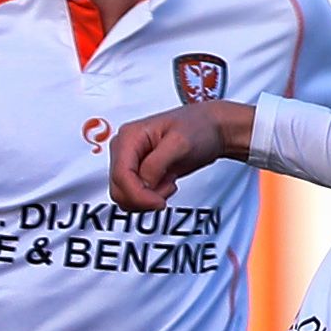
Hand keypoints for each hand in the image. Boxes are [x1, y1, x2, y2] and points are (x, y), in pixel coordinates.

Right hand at [108, 104, 232, 211]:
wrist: (211, 129)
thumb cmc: (199, 127)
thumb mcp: (180, 143)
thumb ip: (156, 164)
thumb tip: (142, 182)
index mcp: (129, 137)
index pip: (121, 175)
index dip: (138, 194)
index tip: (158, 202)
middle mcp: (125, 150)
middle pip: (119, 189)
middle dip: (144, 197)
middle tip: (168, 189)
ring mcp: (131, 163)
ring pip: (124, 196)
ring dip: (148, 199)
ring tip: (169, 183)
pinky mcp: (139, 174)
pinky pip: (135, 196)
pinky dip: (151, 198)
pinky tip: (167, 184)